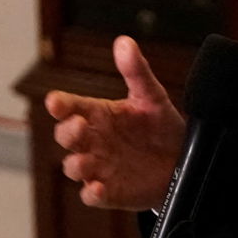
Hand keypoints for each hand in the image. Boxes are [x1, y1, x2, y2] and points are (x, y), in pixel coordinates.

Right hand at [48, 35, 186, 209]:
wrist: (181, 162)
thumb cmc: (159, 126)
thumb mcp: (151, 96)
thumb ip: (136, 71)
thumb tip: (124, 42)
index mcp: (98, 114)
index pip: (70, 107)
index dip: (60, 104)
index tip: (56, 102)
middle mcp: (93, 140)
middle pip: (66, 136)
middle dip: (67, 132)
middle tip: (79, 126)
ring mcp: (99, 167)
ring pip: (74, 166)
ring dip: (75, 164)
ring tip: (85, 160)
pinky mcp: (109, 191)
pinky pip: (92, 195)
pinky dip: (92, 193)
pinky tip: (98, 188)